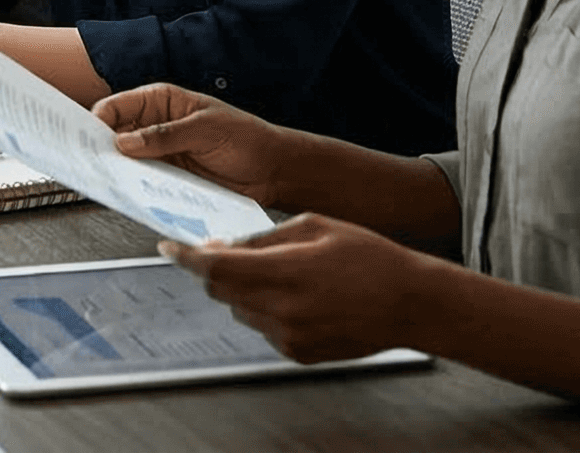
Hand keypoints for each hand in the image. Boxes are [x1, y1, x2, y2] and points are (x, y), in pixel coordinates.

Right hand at [92, 82, 296, 206]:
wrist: (273, 170)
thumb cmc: (246, 138)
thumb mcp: (205, 130)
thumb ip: (164, 136)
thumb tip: (124, 142)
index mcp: (161, 100)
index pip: (117, 106)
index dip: (97, 119)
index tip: (85, 137)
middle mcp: (155, 125)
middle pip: (114, 133)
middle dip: (99, 146)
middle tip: (87, 161)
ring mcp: (160, 152)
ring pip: (125, 160)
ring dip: (115, 169)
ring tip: (103, 179)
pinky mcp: (167, 176)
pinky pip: (142, 180)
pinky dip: (133, 186)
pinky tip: (127, 192)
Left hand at [161, 213, 439, 362]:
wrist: (412, 304)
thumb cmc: (370, 257)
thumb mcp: (314, 225)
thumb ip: (263, 237)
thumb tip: (225, 245)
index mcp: (284, 272)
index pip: (214, 268)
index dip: (185, 258)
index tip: (168, 248)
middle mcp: (282, 310)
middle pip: (220, 291)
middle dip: (215, 269)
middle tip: (227, 251)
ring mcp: (289, 336)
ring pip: (240, 310)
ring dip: (242, 290)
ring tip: (280, 273)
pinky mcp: (297, 353)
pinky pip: (263, 328)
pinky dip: (265, 309)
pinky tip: (298, 296)